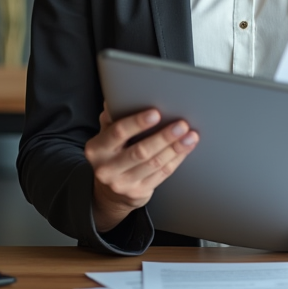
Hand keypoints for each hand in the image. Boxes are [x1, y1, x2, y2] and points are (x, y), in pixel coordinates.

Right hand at [84, 105, 198, 232]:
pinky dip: (176, 159)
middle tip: (181, 124)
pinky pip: (162, 174)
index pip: (118, 132)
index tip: (156, 113)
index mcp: (97, 149)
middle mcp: (107, 168)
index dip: (137, 123)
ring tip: (190, 136)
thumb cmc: (112, 154)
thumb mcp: (106, 135)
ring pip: (154, 164)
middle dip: (163, 137)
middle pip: (140, 151)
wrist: (110, 191)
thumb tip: (121, 95)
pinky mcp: (138, 193)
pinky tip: (186, 148)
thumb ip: (113, 117)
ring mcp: (123, 183)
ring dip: (175, 148)